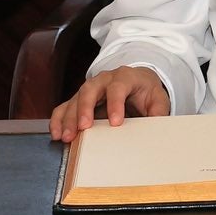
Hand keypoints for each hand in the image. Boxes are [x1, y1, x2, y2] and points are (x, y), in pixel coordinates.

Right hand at [49, 66, 168, 140]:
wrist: (137, 83)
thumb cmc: (146, 92)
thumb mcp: (158, 98)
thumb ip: (159, 111)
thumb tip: (159, 125)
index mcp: (125, 77)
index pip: (118, 87)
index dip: (116, 103)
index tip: (116, 122)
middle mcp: (104, 80)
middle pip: (90, 89)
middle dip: (85, 108)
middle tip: (84, 127)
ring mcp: (89, 89)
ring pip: (75, 99)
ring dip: (68, 118)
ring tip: (66, 136)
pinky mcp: (79, 100)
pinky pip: (64, 107)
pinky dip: (58, 119)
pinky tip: (56, 134)